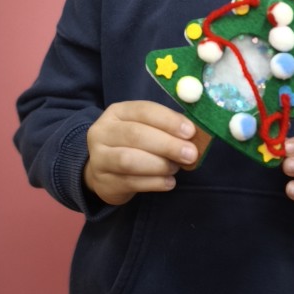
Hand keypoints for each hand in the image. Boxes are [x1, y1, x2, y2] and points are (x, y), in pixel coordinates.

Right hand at [84, 100, 198, 204]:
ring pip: (129, 160)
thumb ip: (166, 128)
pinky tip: (168, 182)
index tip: (190, 131)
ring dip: (159, 165)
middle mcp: (103, 132)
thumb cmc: (132, 145)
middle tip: (190, 154)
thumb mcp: (145, 128)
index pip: (143, 110)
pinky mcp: (104, 182)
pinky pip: (131, 182)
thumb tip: (194, 134)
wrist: (104, 171)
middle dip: (167, 145)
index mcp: (117, 112)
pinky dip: (154, 183)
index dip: (168, 120)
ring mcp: (99, 158)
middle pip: (135, 135)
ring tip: (176, 168)